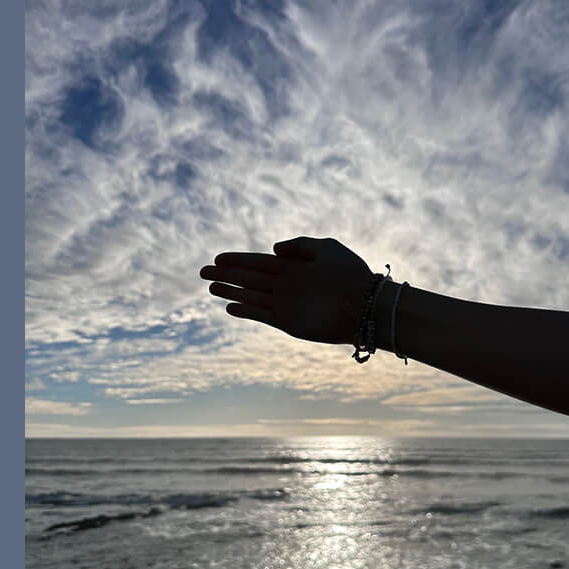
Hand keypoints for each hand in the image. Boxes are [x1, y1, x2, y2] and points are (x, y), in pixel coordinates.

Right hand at [199, 236, 374, 344]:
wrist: (366, 305)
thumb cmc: (350, 274)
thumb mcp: (327, 248)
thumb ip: (300, 245)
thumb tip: (274, 250)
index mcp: (294, 267)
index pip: (259, 263)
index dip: (238, 261)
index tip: (218, 259)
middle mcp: (286, 285)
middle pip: (249, 279)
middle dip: (226, 276)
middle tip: (202, 273)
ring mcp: (286, 304)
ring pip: (251, 297)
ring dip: (231, 293)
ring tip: (210, 288)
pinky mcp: (289, 323)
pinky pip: (262, 316)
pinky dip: (247, 311)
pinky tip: (230, 307)